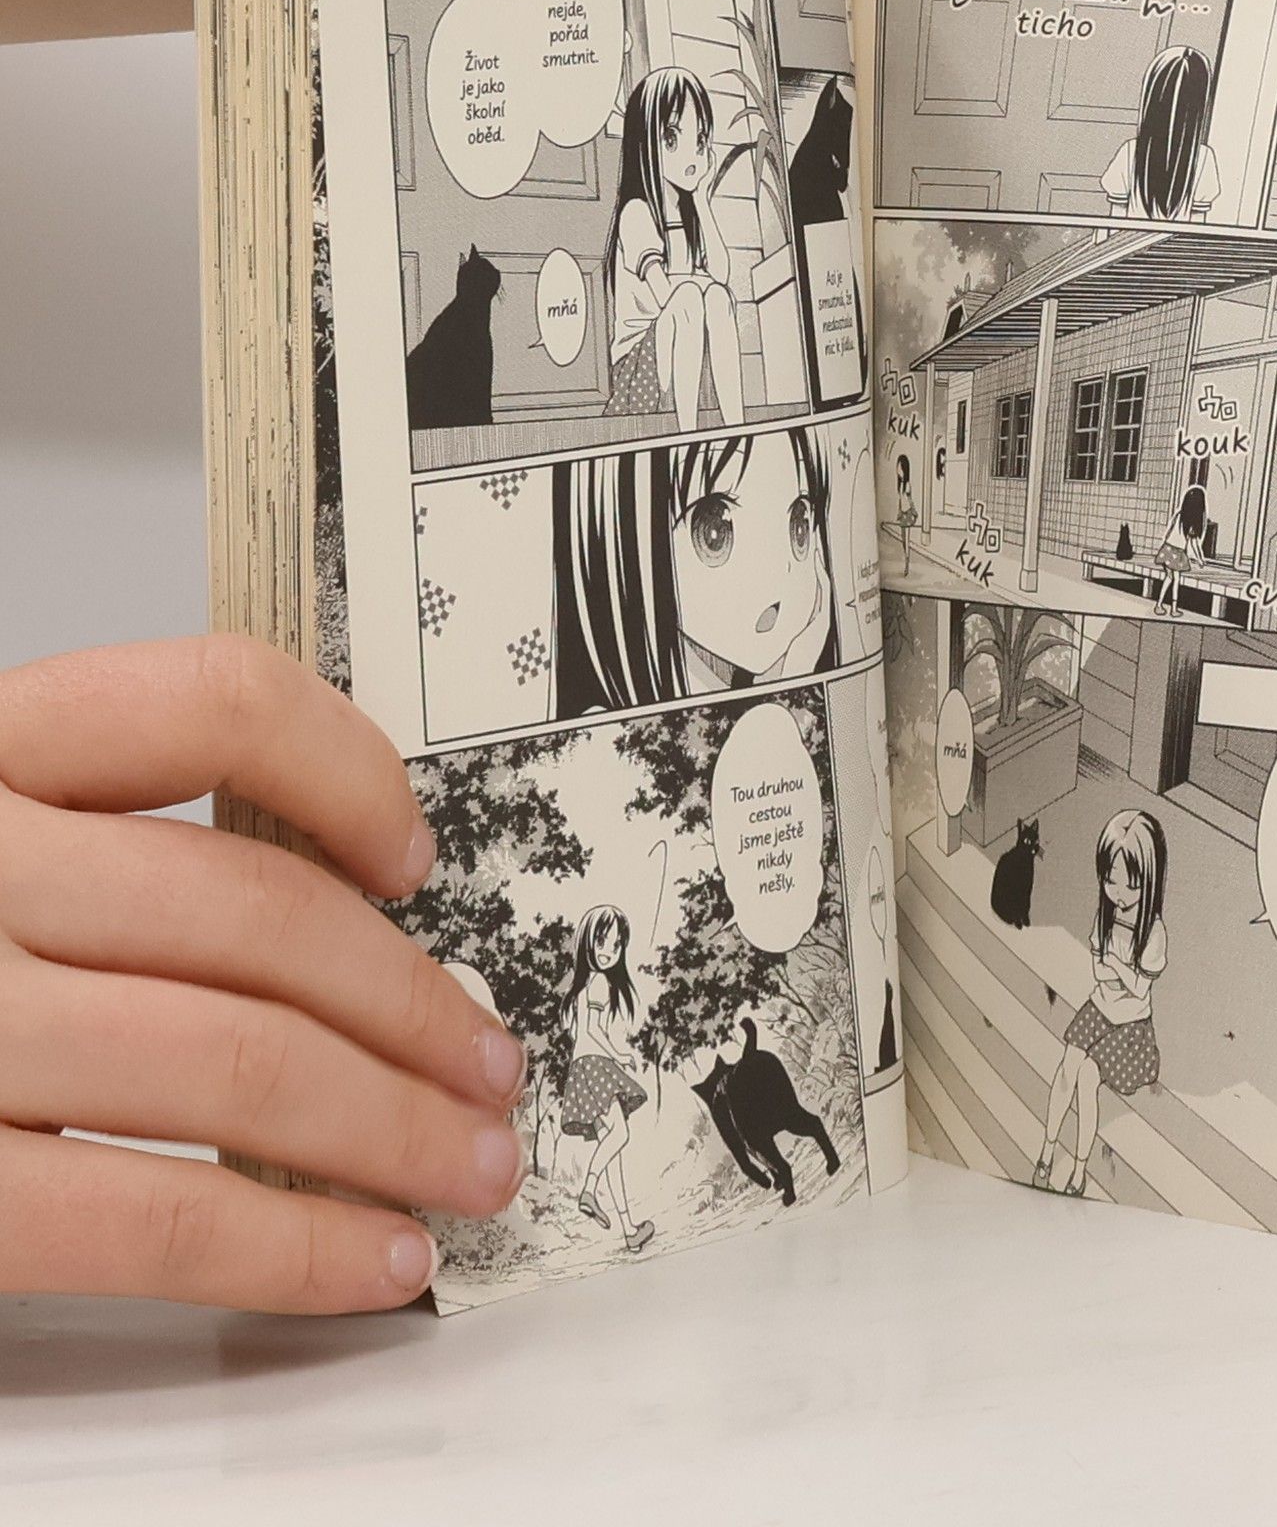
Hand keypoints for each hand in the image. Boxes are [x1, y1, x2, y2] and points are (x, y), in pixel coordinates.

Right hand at [0, 636, 531, 1312]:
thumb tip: (338, 901)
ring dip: (394, 1126)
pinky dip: (288, 1248)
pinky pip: (142, 1222)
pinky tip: (368, 1261)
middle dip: (416, 1007)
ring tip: (471, 1164)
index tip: (414, 858)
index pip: (213, 700)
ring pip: (237, 1063)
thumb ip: (100, 842)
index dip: (351, 772)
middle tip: (491, 1066)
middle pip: (258, 915)